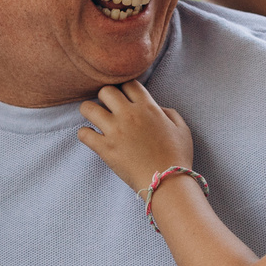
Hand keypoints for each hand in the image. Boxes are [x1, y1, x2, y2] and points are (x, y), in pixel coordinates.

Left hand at [77, 82, 194, 194]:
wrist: (167, 182)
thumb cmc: (177, 157)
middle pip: (105, 90)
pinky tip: (92, 137)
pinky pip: (83, 133)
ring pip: (88, 108)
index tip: (124, 98)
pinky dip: (84, 134)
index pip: (128, 83)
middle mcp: (129, 114)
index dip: (125, 88)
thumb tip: (156, 107)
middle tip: (108, 108)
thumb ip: (168, 112)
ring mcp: (115, 131)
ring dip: (89, 111)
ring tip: (94, 119)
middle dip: (105, 96)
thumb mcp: (182, 129)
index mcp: (148, 107)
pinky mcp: (104, 148)